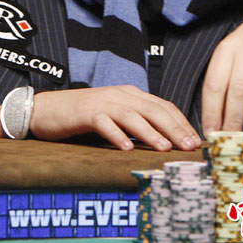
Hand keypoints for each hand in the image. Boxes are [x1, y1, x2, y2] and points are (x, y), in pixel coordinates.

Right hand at [0, 84, 200, 151]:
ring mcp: (103, 102)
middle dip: (174, 128)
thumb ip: (136, 122)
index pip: (163, 106)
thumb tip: (165, 141)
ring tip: (164, 148)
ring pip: (132, 115)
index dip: (181, 122)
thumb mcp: (115, 115)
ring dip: (150, 132)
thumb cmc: (83, 116)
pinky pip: (104, 123)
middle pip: (153, 109)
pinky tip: (126, 148)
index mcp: (130, 94)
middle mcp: (120, 94)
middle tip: (188, 146)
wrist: (47, 108)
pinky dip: (116, 135)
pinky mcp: (85, 112)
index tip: (195, 140)